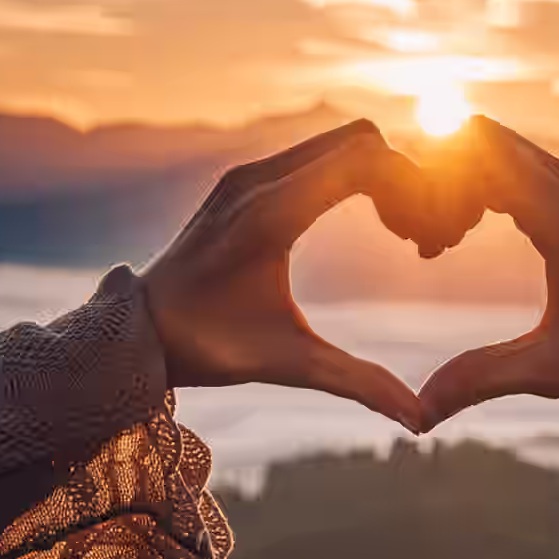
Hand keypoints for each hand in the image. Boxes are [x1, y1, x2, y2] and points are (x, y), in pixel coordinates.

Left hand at [141, 120, 433, 432]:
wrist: (135, 331)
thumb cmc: (209, 347)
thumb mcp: (289, 362)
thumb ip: (358, 383)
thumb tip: (419, 420)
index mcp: (270, 214)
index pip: (362, 160)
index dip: (408, 187)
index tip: (423, 235)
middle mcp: (257, 180)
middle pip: (359, 138)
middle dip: (401, 175)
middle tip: (417, 230)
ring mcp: (247, 174)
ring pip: (338, 139)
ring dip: (378, 170)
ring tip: (399, 225)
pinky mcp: (241, 179)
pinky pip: (314, 152)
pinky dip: (350, 170)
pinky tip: (366, 215)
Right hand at [418, 117, 558, 474]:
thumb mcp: (558, 371)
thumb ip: (483, 380)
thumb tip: (417, 414)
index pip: (480, 148)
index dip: (434, 180)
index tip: (421, 238)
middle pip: (485, 139)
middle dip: (441, 177)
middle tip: (426, 239)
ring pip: (505, 151)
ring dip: (464, 183)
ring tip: (443, 243)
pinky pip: (527, 168)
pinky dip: (490, 188)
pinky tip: (475, 235)